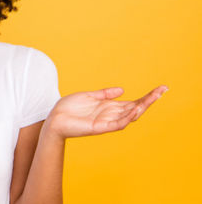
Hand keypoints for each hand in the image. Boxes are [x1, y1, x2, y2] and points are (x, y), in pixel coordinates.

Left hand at [45, 85, 168, 138]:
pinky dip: (126, 118)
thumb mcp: (89, 96)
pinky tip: (134, 110)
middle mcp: (111, 115)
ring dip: (141, 107)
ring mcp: (106, 122)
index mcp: (109, 107)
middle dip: (149, 100)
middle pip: (135, 108)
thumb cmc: (69, 108)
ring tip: (152, 98)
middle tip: (162, 90)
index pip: (133, 102)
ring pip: (129, 116)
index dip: (147, 96)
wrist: (54, 119)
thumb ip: (105, 94)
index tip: (161, 88)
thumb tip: (122, 90)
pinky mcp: (99, 127)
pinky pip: (116, 124)